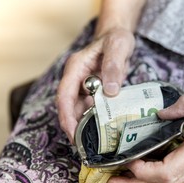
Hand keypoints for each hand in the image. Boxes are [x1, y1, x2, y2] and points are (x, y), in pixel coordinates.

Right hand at [56, 27, 134, 142]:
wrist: (118, 36)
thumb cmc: (116, 38)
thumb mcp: (118, 46)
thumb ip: (113, 66)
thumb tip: (110, 92)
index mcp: (75, 68)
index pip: (64, 95)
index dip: (66, 115)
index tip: (72, 133)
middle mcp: (75, 78)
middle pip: (68, 107)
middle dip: (73, 127)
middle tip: (83, 147)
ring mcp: (83, 85)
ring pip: (78, 110)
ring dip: (83, 126)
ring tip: (93, 144)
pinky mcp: (92, 91)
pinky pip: (90, 108)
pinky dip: (95, 120)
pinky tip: (103, 131)